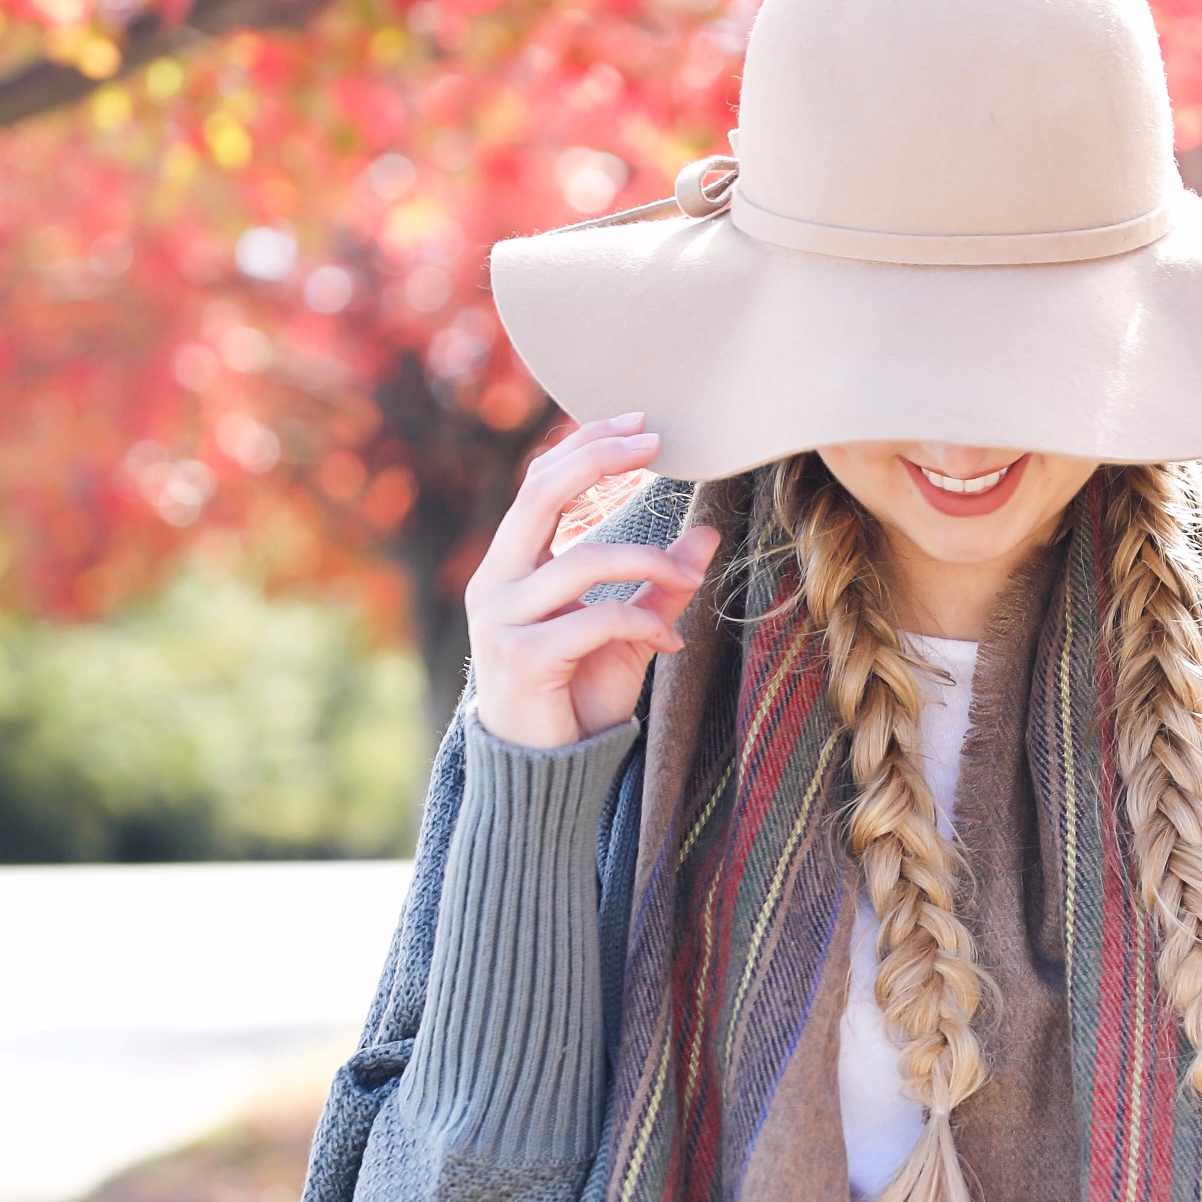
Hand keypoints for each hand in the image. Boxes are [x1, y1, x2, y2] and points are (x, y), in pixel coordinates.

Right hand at [465, 413, 719, 750]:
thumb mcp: (627, 634)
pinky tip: (669, 645)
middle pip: (541, 494)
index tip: (642, 428)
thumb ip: (658, 585)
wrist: (544, 774)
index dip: (587, 447)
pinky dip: (642, 624)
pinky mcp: (520, 657)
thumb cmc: (575, 700)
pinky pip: (593, 620)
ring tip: (691, 582)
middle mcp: (495, 583)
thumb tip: (706, 535)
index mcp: (510, 567)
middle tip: (656, 445)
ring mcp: (501, 619)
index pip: (540, 485)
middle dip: (600, 460)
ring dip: (648, 563)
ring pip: (581, 561)